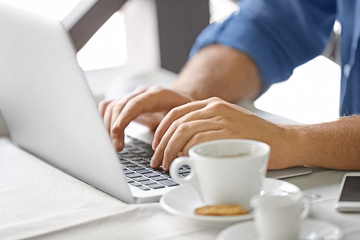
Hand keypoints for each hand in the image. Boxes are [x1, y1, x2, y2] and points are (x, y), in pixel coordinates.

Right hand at [99, 85, 191, 150]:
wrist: (179, 99)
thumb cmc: (182, 109)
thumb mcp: (184, 117)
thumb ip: (176, 128)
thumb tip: (168, 147)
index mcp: (157, 95)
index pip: (135, 104)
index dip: (124, 117)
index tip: (117, 132)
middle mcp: (142, 93)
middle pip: (120, 106)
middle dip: (114, 128)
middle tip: (116, 148)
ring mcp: (132, 97)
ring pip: (112, 107)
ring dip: (108, 126)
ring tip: (113, 145)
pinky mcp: (126, 103)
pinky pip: (109, 107)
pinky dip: (104, 119)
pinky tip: (106, 133)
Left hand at [151, 97, 285, 169]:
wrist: (285, 141)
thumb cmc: (257, 138)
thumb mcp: (229, 124)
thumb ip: (208, 128)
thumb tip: (182, 146)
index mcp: (213, 104)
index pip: (176, 112)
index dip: (161, 129)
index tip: (156, 144)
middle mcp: (215, 108)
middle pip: (176, 123)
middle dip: (161, 143)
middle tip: (157, 159)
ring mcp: (222, 119)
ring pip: (183, 131)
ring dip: (169, 150)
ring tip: (166, 164)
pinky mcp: (229, 133)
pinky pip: (198, 141)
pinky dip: (186, 152)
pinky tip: (183, 161)